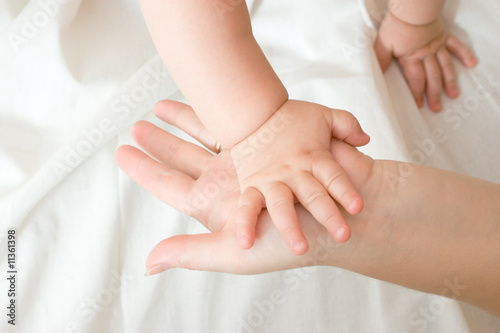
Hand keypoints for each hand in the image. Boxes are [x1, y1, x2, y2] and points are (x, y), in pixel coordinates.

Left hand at [115, 100, 380, 274]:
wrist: (345, 215)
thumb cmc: (291, 241)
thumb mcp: (237, 251)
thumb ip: (192, 254)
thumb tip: (149, 262)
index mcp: (217, 205)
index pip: (169, 184)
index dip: (145, 169)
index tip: (122, 152)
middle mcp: (229, 182)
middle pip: (185, 156)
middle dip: (161, 141)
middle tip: (137, 124)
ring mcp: (250, 161)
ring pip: (210, 134)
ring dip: (187, 119)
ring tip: (163, 104)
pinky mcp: (272, 145)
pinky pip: (243, 121)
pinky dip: (226, 110)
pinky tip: (212, 97)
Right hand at [229, 100, 369, 254]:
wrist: (251, 112)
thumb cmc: (290, 117)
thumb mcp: (323, 115)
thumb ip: (347, 125)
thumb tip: (366, 140)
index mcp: (314, 157)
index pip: (334, 176)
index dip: (346, 191)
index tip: (358, 207)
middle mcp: (293, 172)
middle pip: (313, 196)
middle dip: (328, 215)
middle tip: (343, 236)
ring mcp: (270, 181)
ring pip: (280, 206)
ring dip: (290, 227)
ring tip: (300, 249)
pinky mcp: (251, 186)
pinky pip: (246, 207)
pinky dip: (244, 225)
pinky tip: (246, 244)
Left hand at [374, 11, 477, 111]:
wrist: (412, 9)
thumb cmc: (396, 26)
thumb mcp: (383, 45)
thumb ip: (381, 60)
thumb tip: (375, 76)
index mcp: (412, 59)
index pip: (416, 80)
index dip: (418, 94)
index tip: (420, 106)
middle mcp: (427, 55)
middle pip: (432, 77)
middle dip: (434, 94)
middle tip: (437, 108)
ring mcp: (437, 46)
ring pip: (445, 67)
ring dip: (449, 81)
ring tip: (453, 95)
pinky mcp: (444, 36)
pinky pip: (457, 46)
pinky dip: (465, 55)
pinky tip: (472, 64)